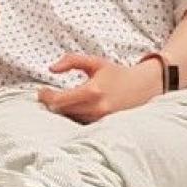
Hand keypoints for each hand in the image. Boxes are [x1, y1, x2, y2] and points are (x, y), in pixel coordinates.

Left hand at [38, 54, 163, 122]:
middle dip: (52, 103)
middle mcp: (97, 108)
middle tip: (49, 95)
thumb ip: (71, 61)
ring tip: (63, 100)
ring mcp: (101, 119)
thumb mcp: (95, 63)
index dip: (46, 97)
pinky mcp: (104, 126)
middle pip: (62, 111)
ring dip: (63, 110)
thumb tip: (51, 69)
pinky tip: (75, 108)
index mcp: (93, 91)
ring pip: (71, 119)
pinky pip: (81, 123)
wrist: (144, 87)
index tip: (42, 91)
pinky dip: (74, 116)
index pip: (59, 101)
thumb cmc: (116, 74)